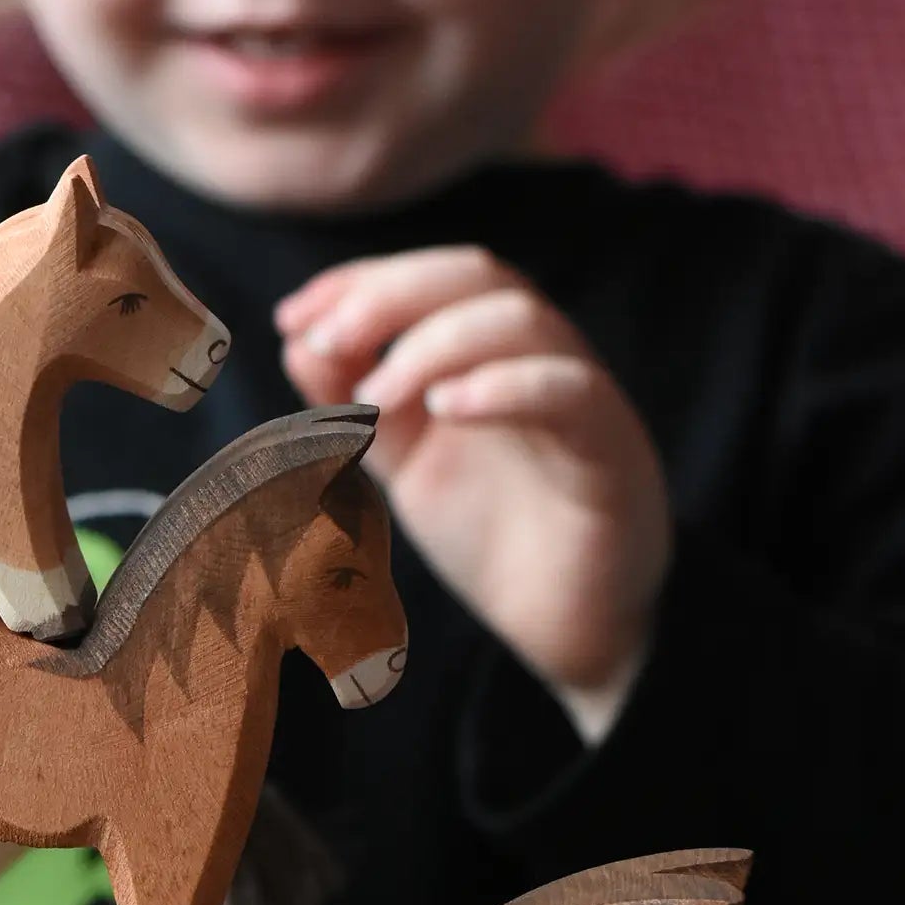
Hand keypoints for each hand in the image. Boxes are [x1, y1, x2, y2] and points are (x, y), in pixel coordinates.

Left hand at [277, 248, 670, 701]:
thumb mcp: (405, 465)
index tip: (294, 316)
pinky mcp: (610, 452)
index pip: (432, 281)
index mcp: (492, 355)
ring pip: (521, 321)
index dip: (361, 282)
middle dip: (390, 296)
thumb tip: (300, 342)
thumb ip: (357, 407)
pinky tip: (446, 408)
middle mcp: (540, 358)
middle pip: (475, 276)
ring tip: (375, 393)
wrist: (566, 627)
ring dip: (434, 344)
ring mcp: (581, 399)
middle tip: (327, 339)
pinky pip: (570, 392)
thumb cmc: (494, 540)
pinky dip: (505, 387)